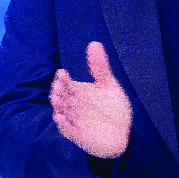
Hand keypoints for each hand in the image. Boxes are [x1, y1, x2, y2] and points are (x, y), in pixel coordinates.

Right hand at [49, 41, 131, 158]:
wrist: (122, 134)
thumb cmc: (114, 109)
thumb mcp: (109, 86)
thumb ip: (100, 67)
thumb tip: (94, 43)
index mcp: (78, 92)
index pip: (66, 83)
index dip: (63, 79)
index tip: (62, 73)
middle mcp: (73, 105)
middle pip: (62, 96)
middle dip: (59, 91)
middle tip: (58, 86)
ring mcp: (73, 120)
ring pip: (62, 111)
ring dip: (58, 106)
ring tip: (56, 99)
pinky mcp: (76, 135)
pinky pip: (67, 129)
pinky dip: (63, 124)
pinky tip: (60, 117)